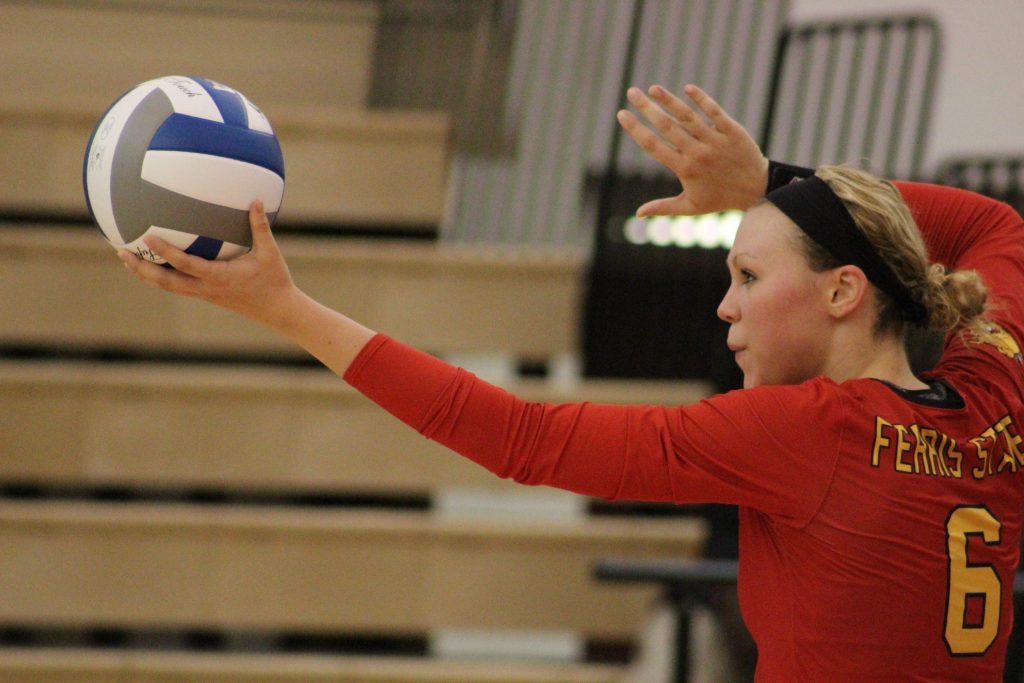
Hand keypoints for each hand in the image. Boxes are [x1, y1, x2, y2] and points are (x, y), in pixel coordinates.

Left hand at [119, 201, 301, 328]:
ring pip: (168, 287)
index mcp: (220, 277)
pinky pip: (177, 286)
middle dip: (142, 269)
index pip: (186, 265)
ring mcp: (204, 294)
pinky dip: (160, 277)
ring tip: (127, 260)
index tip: (148, 238)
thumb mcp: (270, 253)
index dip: (166, 252)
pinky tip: (151, 266)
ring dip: (145, 275)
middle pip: (166, 282)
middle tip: (122, 253)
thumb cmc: (275, 280)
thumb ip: (260, 227)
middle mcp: (207, 288)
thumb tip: (256, 201)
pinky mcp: (206, 295)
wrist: (277, 310)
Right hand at [617, 84, 768, 214]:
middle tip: (631, 92)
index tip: (622, 115)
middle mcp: (697, 153)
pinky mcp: (731, 130)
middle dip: (647, 108)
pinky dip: (701, 99)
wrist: (756, 189)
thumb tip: (638, 213)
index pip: (653, 146)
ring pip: (688, 116)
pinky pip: (714, 111)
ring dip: (669, 100)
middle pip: (666, 127)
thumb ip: (663, 208)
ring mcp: (715, 140)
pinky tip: (687, 88)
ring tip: (653, 88)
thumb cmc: (720, 199)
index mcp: (684, 169)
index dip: (636, 129)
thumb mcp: (690, 207)